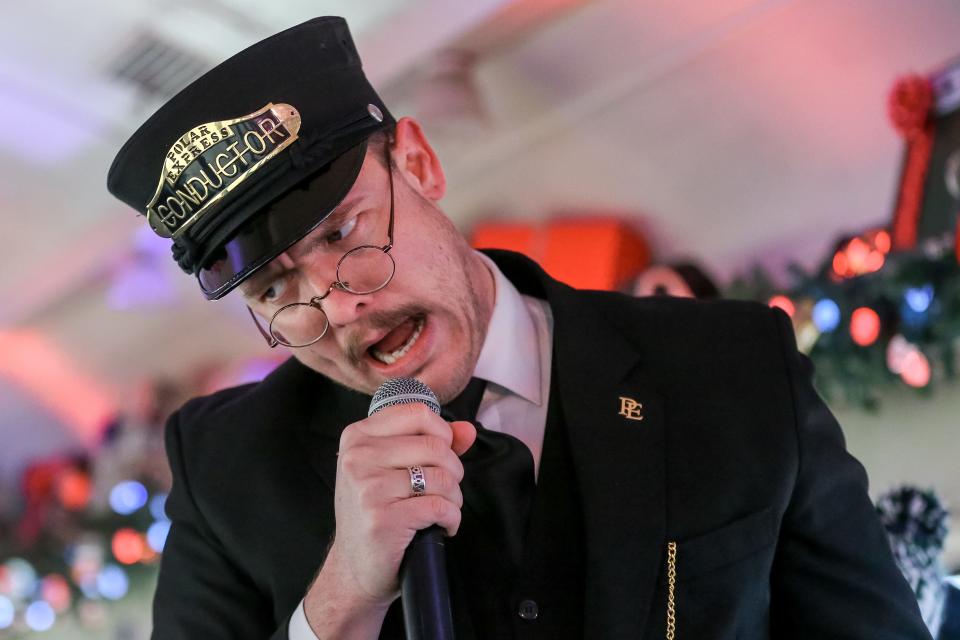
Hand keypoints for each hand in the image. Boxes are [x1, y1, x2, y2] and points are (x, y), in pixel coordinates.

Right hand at [303, 403, 475, 634]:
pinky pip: (440, 507)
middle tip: (445, 490)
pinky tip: (442, 526)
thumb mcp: (392, 469)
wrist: (354, 568)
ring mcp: (368, 488)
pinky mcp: (383, 519)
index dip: (442, 433)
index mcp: (357, 437)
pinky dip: (451, 519)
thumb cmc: (376, 512)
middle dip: (453, 470)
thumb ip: (430, 443)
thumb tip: (467, 430)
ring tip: (443, 510)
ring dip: (454, 497)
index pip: (418, 413)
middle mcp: (358, 458)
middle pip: (435, 445)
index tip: (441, 457)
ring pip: (442, 477)